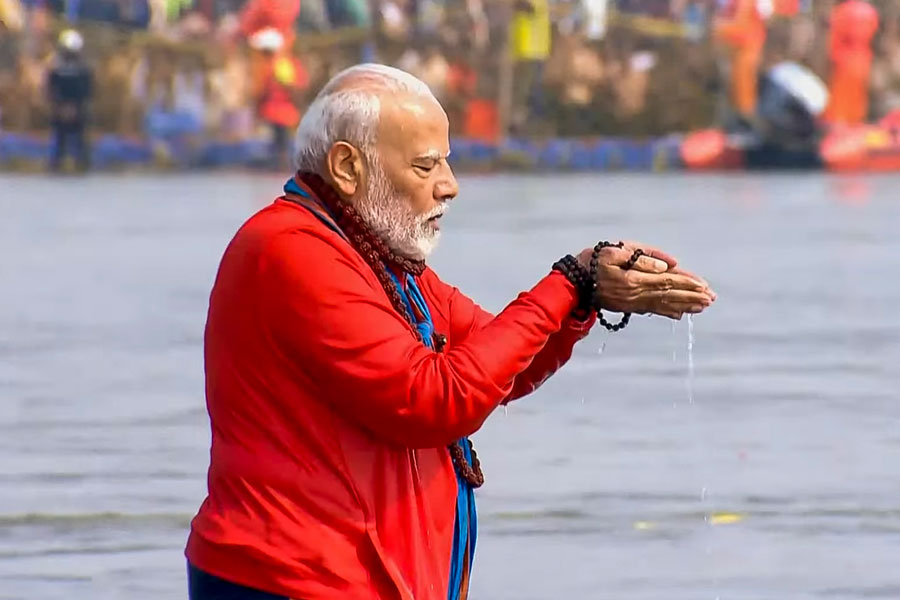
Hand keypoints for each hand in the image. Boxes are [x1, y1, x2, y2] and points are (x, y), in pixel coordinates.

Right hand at [576, 242, 715, 319]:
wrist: (572, 282)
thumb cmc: (593, 261)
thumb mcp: (614, 251)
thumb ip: (642, 257)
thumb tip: (668, 266)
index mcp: (634, 279)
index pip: (667, 281)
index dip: (687, 283)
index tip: (705, 286)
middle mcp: (636, 295)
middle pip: (670, 295)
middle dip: (692, 296)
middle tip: (711, 299)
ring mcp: (632, 303)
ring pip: (664, 305)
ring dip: (685, 306)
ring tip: (703, 307)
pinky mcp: (628, 307)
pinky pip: (653, 310)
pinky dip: (669, 312)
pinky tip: (680, 314)